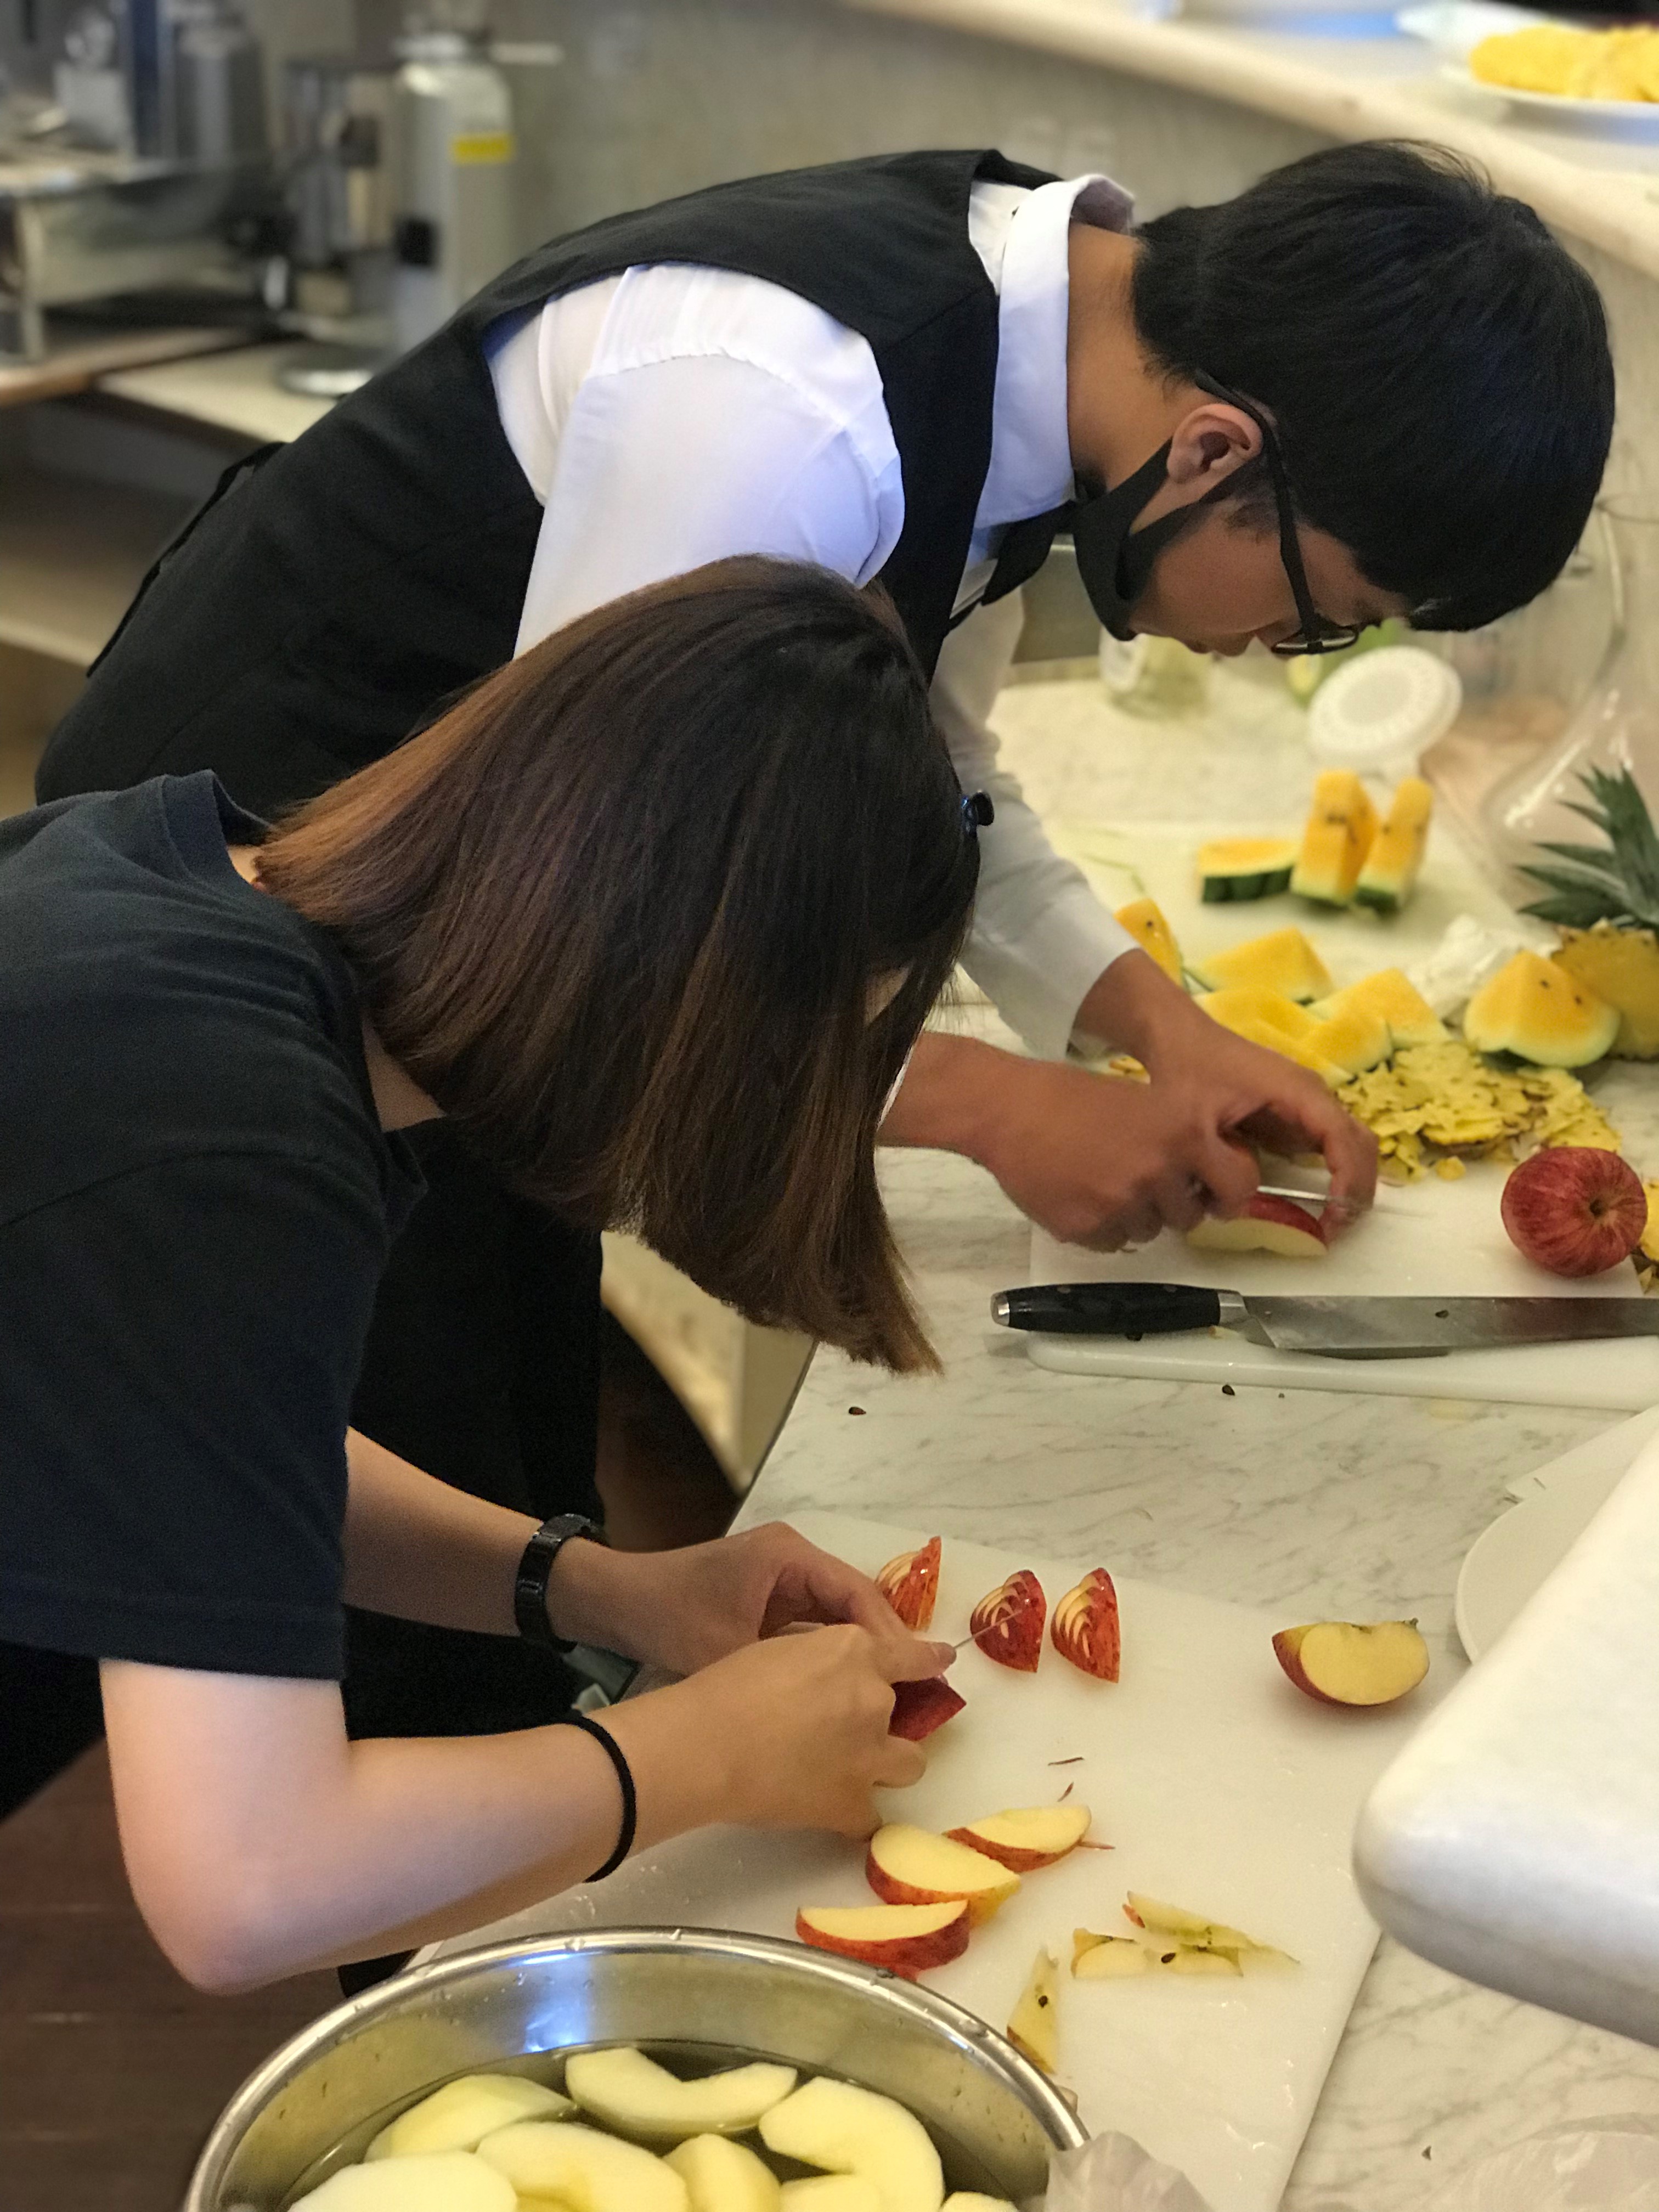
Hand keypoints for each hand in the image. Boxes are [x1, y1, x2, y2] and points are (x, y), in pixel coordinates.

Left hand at [566, 1522, 938, 1677]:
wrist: (617, 1601)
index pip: (856, 1593)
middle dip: (884, 1642)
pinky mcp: (768, 1593)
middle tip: (919, 1687)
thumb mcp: (732, 1648)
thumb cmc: (671, 1618)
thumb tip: (842, 1709)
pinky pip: (814, 1618)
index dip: (890, 1634)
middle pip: (854, 1599)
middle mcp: (792, 1556)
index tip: (920, 1671)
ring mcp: (780, 1573)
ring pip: (837, 1611)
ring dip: (861, 1648)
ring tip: (894, 1692)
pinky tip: (850, 1684)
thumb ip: (790, 1671)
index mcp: (789, 1555)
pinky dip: (832, 1648)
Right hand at [671, 1624, 952, 1834]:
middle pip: (901, 1712)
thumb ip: (822, 1663)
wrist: (706, 1744)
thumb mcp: (782, 1650)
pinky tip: (827, 1810)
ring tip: (849, 1771)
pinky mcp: (852, 1803)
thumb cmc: (726, 1688)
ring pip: (909, 1764)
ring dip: (885, 1764)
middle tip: (840, 1731)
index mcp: (853, 1651)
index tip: (943, 1660)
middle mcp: (874, 1697)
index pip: (907, 1655)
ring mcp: (869, 1753)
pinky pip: (870, 1817)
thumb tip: (826, 1684)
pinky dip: (853, 1815)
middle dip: (879, 1722)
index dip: (927, 1660)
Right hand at [883, 956, 1375, 1251]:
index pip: (1241, 1181)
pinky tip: (1080, 1195)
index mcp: (1184, 1126)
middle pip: (1198, 1214)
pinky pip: (1116, 1242)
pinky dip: (1104, 1226)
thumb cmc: (1074, 1098)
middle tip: (1161, 1188)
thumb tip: (1211, 1181)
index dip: (1234, 1188)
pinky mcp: (1092, 1227)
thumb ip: (1181, 1138)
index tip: (1224, 1188)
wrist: (1008, 1110)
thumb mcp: (1143, 1102)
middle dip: (1186, 1206)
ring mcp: (1127, 1200)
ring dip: (1140, 1214)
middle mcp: (1164, 1166)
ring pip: (1155, 1230)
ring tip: (1105, 1180)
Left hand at [1123, 970, 1377, 1242]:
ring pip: (1351, 1146)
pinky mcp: (1295, 1117)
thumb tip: (1245, 1199)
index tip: (1333, 1219)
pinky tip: (1318, 1205)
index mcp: (1296, 1091)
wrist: (1178, 1038)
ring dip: (1350, 1185)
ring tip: (1330, 1224)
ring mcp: (1307, 1106)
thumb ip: (1219, 1161)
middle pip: (1360, 1144)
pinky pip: (1329, 1148)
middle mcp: (1312, 1095)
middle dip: (1356, 1190)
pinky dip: (1335, 1177)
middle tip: (1334, 1230)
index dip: (1346, 1182)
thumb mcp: (1191, 1120)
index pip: (1342, 1138)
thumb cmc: (1184, 1072)